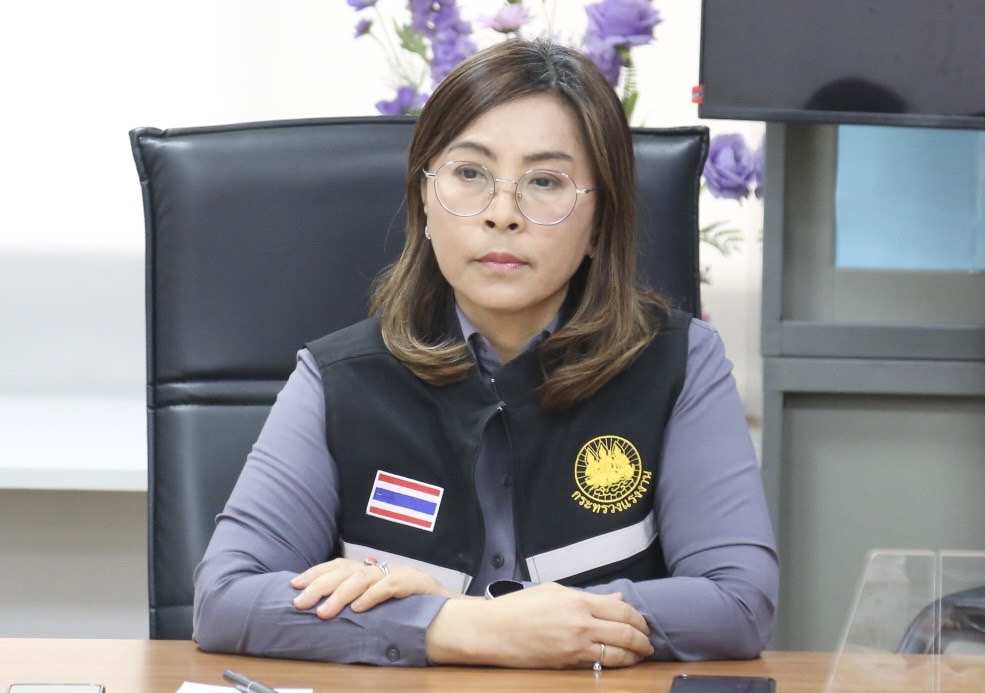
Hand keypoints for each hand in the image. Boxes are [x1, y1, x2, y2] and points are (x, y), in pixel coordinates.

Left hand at [291, 558, 457, 618]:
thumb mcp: (383, 606)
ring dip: (341, 595)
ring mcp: (401, 574)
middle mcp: (385, 568)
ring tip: (324, 612)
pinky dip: (372, 596)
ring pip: (364, 578)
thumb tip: (326, 611)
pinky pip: (390, 586)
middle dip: (320, 585)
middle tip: (299, 602)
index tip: (294, 585)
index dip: (317, 573)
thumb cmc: (417, 612)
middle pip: (347, 570)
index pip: (341, 566)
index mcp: (374, 571)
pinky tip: (358, 609)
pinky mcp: (416, 583)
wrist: (455, 613)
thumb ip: (361, 603)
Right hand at [427, 582, 653, 668]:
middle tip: (648, 642)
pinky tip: (621, 661)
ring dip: (634, 655)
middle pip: (625, 631)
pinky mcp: (567, 663)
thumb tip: (616, 597)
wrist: (493, 630)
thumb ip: (588, 596)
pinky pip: (600, 664)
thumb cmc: (519, 608)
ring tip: (641, 654)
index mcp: (577, 600)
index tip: (643, 623)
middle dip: (642, 638)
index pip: (621, 608)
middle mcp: (580, 622)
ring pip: (618, 652)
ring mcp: (574, 645)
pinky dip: (615, 663)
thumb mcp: (554, 592)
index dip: (638, 617)